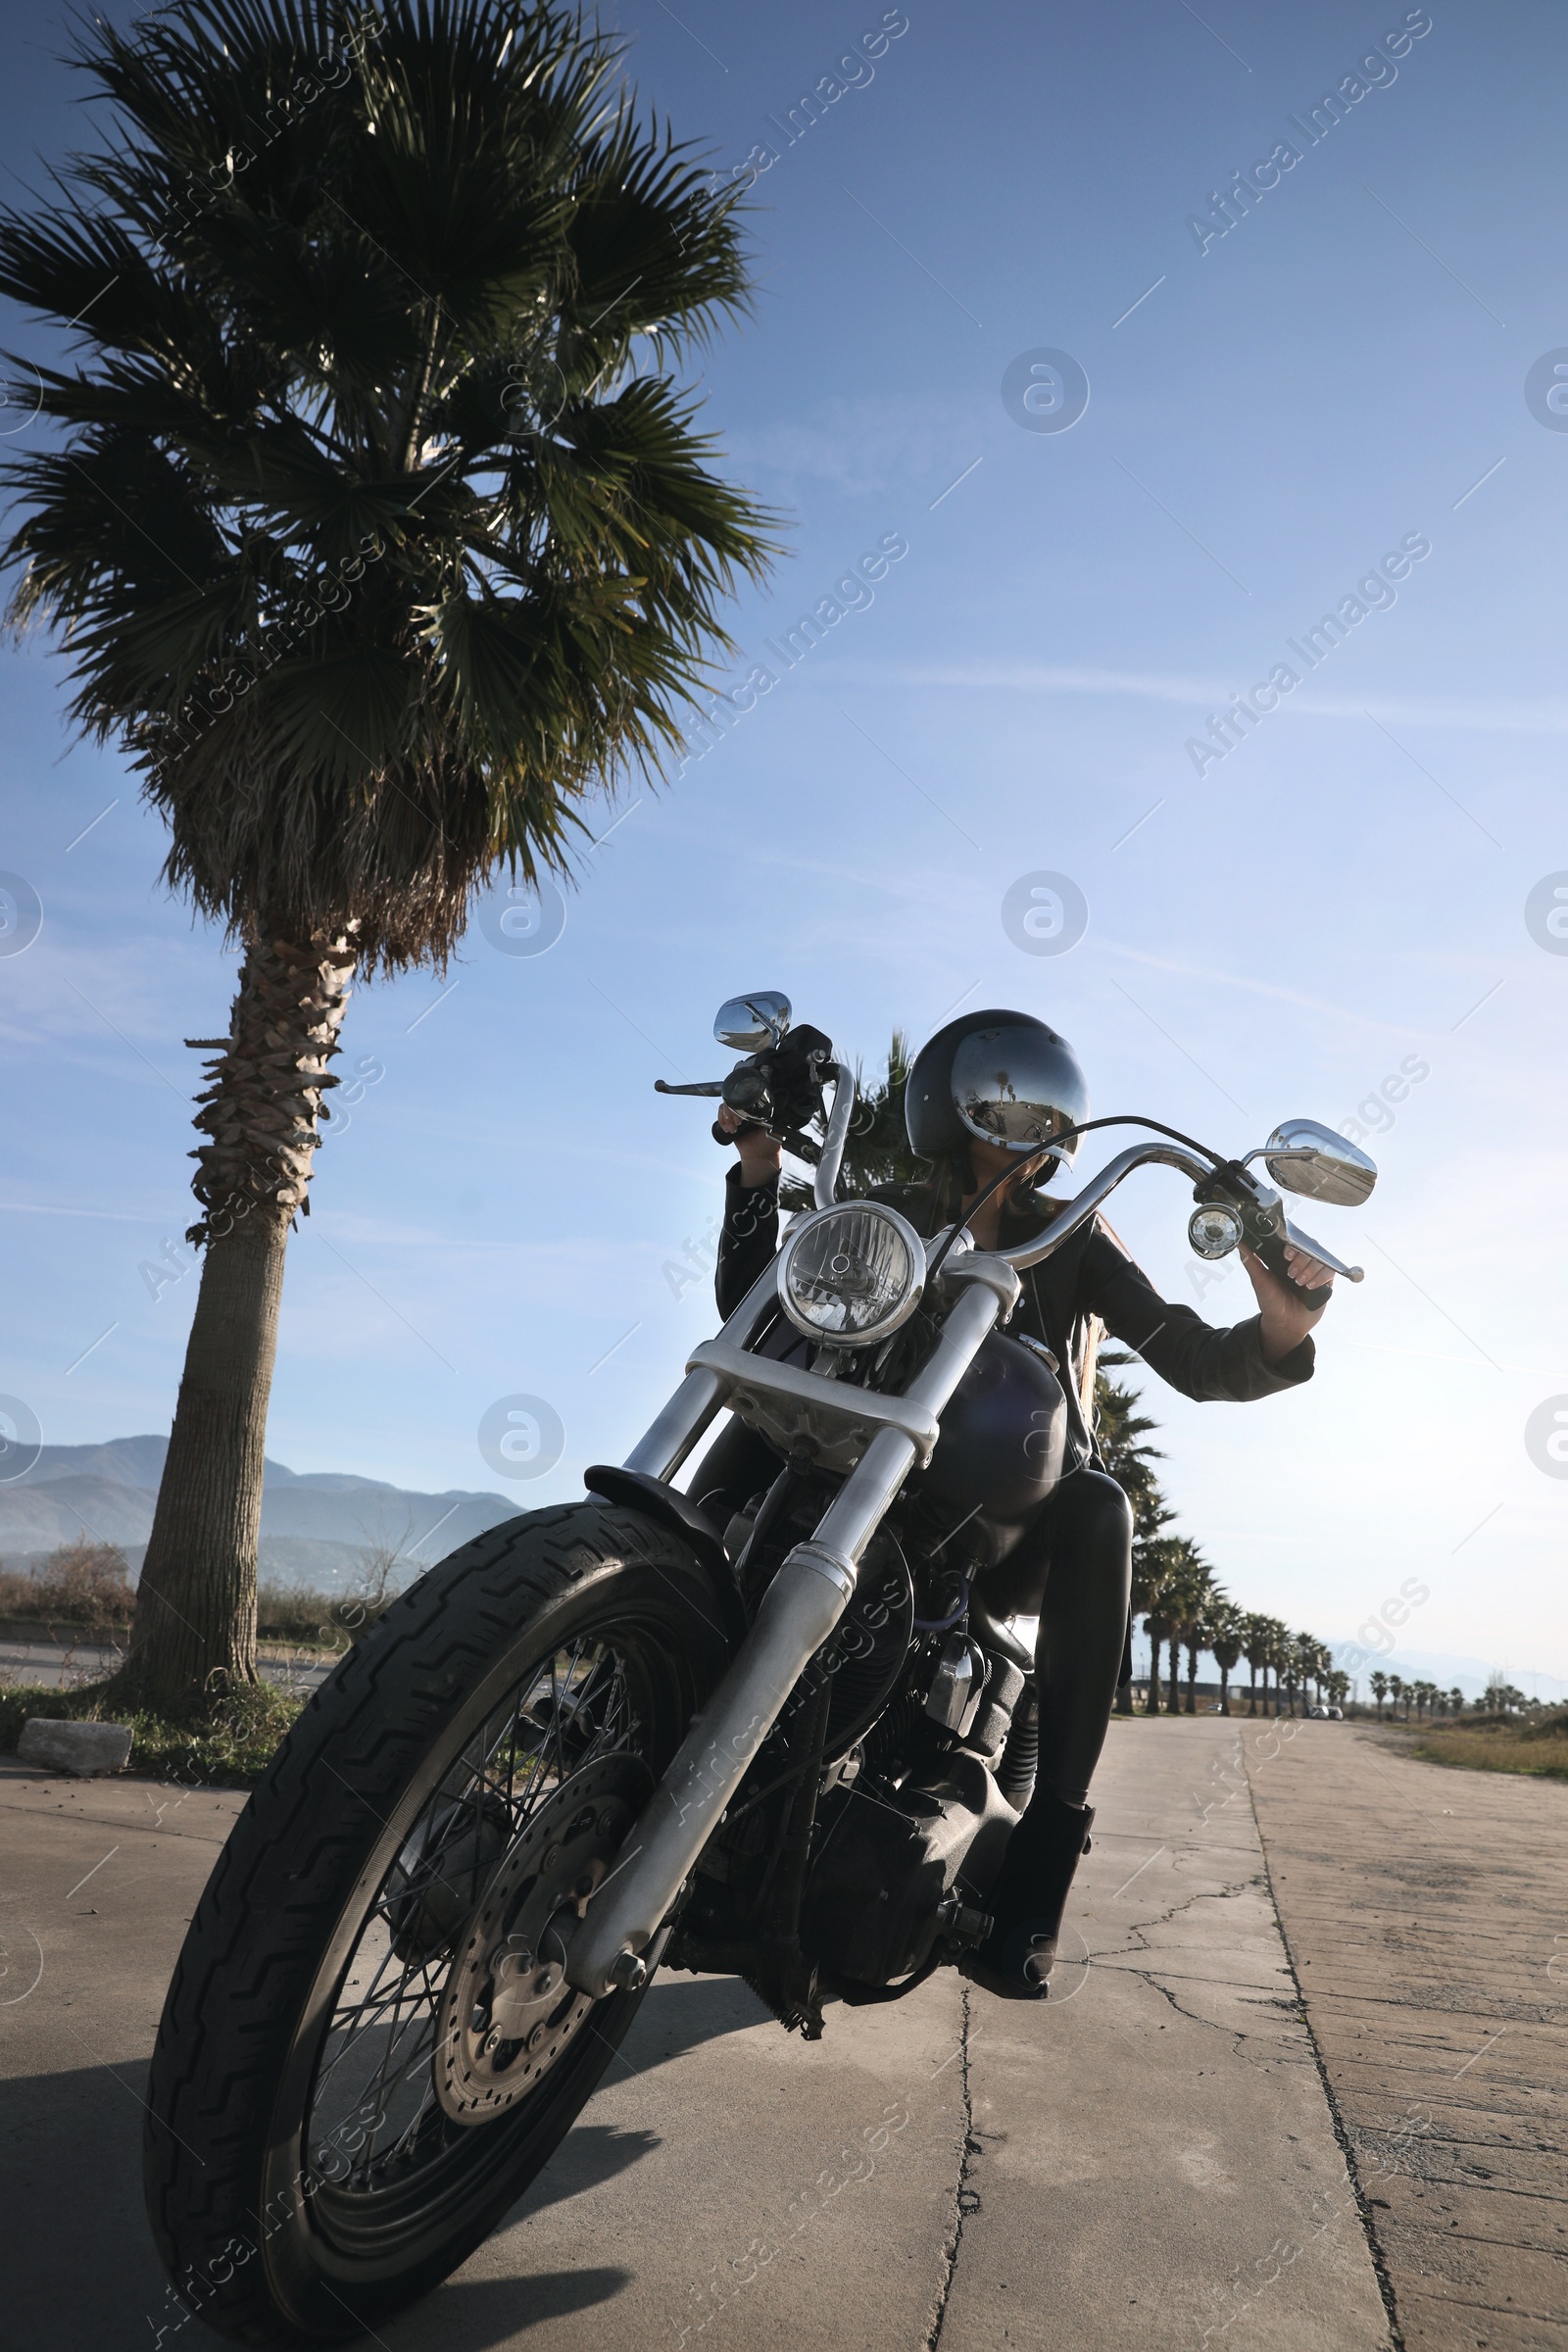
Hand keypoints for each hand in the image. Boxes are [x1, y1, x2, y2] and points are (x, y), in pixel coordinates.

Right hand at [717, 1102, 781, 1187]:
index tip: (743, 1116)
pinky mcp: (730, 1123)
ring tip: (734, 1128)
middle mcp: (747, 1111)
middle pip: (733, 1101)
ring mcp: (737, 1116)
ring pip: (725, 1106)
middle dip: (732, 1112)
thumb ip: (779, 1122)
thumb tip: (782, 1114)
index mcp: (757, 1110)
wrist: (760, 1156)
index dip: (742, 1105)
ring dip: (726, 1117)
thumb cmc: (770, 1144)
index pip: (746, 1099)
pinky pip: (721, 1115)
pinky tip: (728, 1128)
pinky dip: (721, 1120)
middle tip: (738, 1123)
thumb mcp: (777, 1130)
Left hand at [1241, 1244, 1334, 1365]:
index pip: (1294, 1241)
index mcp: (1286, 1258)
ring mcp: (1314, 1270)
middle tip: (1291, 1274)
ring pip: (1320, 1258)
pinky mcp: (1325, 1281)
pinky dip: (1321, 1277)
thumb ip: (1250, 1261)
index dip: (1292, 1245)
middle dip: (1301, 1260)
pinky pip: (1330, 1271)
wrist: (1284, 1324)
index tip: (1286, 1256)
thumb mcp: (1259, 1281)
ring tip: (1299, 1283)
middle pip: (1309, 1247)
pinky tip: (1310, 1287)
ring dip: (1310, 1270)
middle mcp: (1301, 1261)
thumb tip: (1240, 1243)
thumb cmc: (1271, 1301)